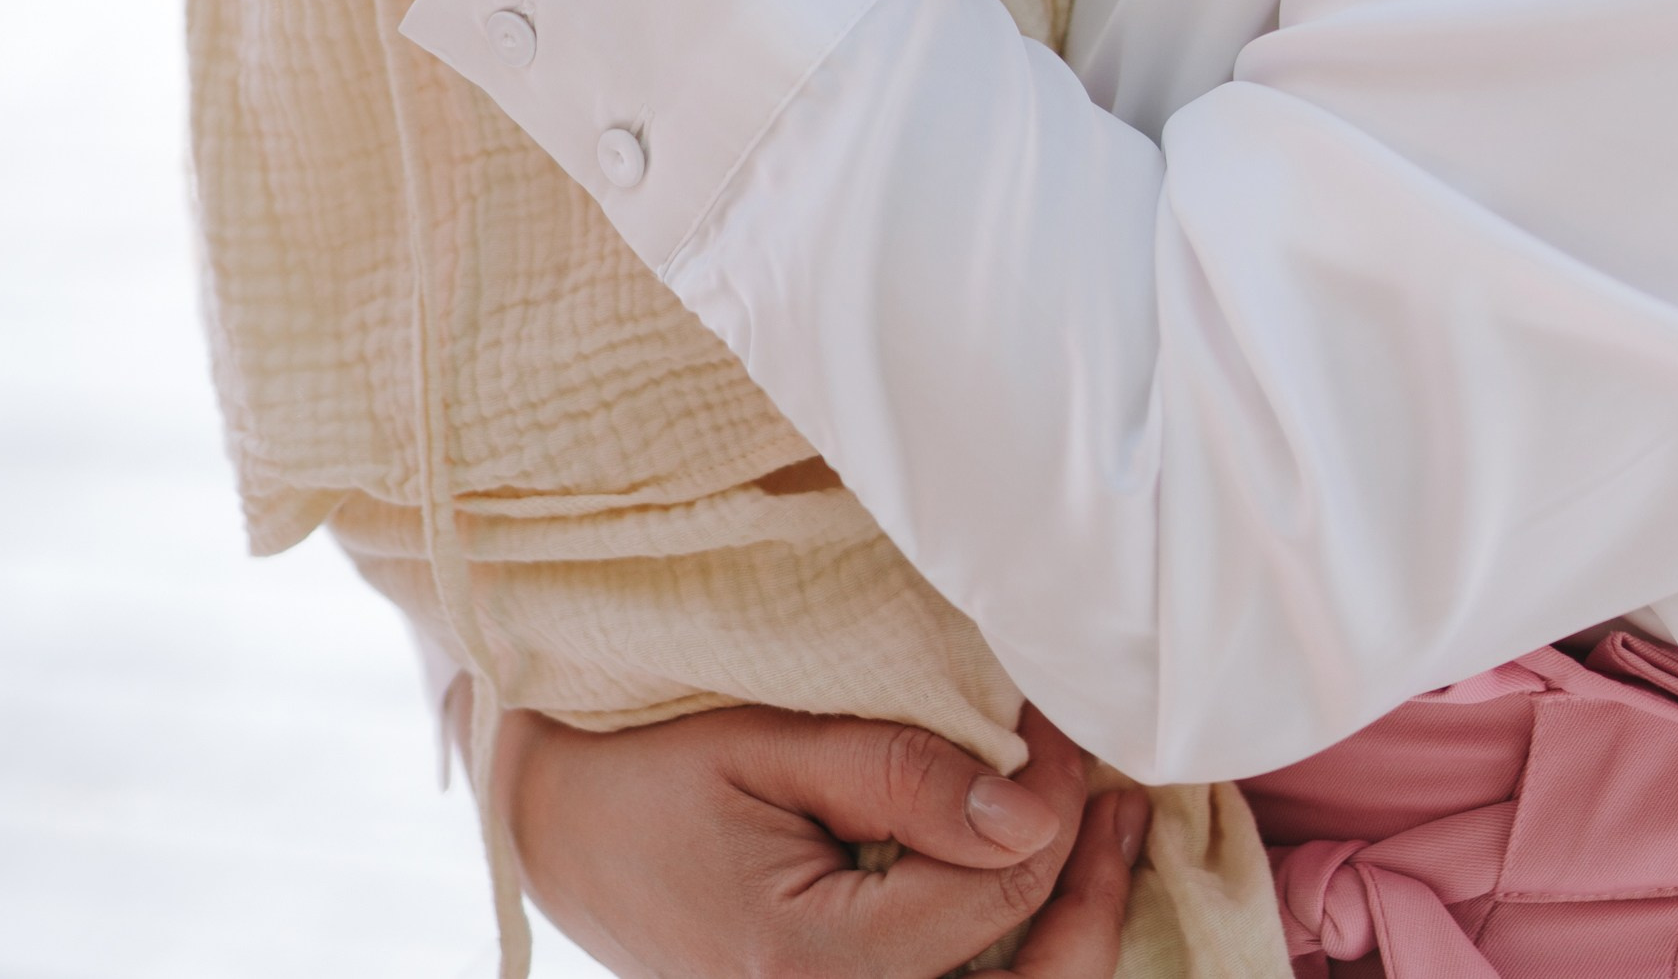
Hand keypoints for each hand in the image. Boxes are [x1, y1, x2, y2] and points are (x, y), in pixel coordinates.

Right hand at [494, 701, 1147, 978]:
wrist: (557, 830)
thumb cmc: (649, 768)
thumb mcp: (767, 743)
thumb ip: (901, 774)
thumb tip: (1033, 810)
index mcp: (807, 966)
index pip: (990, 896)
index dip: (1054, 808)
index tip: (1071, 724)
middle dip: (1090, 897)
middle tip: (1120, 798)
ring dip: (1067, 937)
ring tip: (1103, 835)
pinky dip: (1014, 957)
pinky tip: (1040, 883)